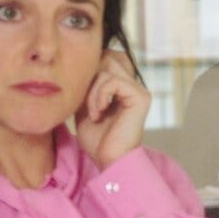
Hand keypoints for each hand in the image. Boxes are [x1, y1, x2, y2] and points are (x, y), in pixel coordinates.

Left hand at [74, 49, 149, 169]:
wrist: (109, 160)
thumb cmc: (97, 140)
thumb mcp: (84, 106)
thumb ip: (86, 85)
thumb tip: (78, 65)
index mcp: (122, 87)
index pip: (104, 59)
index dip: (88, 71)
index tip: (81, 98)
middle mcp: (133, 85)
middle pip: (107, 57)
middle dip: (89, 77)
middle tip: (86, 102)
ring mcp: (139, 90)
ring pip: (107, 67)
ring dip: (92, 91)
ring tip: (93, 112)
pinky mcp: (141, 97)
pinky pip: (113, 81)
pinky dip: (99, 96)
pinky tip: (98, 113)